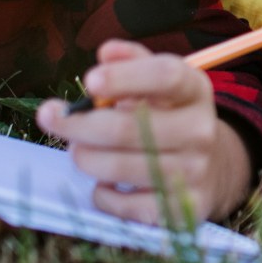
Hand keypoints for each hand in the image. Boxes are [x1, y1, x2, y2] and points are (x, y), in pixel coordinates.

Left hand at [36, 39, 253, 224]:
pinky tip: (102, 182)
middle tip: (49, 118)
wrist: (211, 168)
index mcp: (195, 91)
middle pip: (131, 128)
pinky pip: (125, 205)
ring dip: (85, 158)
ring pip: (120, 168)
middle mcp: (201, 131)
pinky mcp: (182, 210)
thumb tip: (106, 52)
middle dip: (79, 124)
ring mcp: (194, 173)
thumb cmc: (169, 117)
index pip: (166, 76)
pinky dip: (102, 194)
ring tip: (77, 151)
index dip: (125, 77)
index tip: (88, 81)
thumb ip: (132, 62)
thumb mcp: (158, 83)